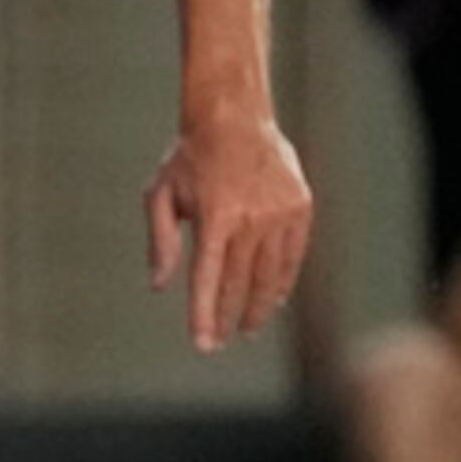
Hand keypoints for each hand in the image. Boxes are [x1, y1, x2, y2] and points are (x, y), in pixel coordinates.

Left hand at [144, 111, 312, 353]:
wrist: (234, 118)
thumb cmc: (190, 159)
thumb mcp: (160, 194)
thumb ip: (161, 241)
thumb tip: (159, 285)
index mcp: (214, 217)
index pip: (208, 279)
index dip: (205, 315)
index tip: (203, 343)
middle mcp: (251, 219)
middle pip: (240, 282)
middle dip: (230, 316)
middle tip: (222, 341)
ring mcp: (281, 214)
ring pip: (271, 274)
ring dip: (260, 305)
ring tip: (248, 327)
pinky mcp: (300, 208)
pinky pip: (293, 255)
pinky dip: (283, 280)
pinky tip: (274, 297)